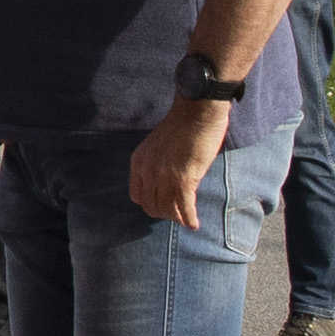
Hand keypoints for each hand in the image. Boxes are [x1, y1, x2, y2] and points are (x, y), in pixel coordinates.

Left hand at [130, 99, 230, 227]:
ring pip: (167, 209)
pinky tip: (194, 224)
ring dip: (177, 218)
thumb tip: (165, 182)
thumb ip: (156, 163)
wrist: (197, 111)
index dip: (150, 204)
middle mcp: (147, 171)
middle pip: (151, 206)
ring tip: (187, 221)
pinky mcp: (184, 178)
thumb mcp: (157, 145)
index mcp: (138, 161)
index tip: (163, 205)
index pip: (137, 196)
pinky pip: (184, 207)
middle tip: (177, 215)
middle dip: (164, 213)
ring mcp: (164, 176)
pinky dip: (189, 218)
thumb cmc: (182, 124)